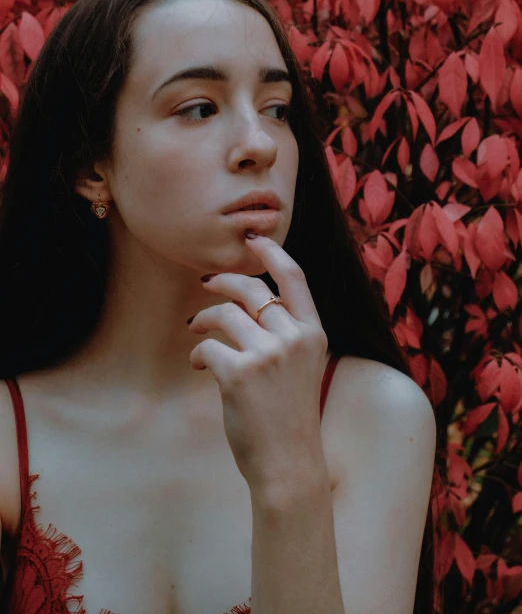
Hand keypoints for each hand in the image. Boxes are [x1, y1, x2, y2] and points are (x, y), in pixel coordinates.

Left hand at [188, 234, 329, 495]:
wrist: (289, 464)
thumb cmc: (291, 416)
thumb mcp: (303, 366)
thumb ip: (287, 333)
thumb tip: (248, 303)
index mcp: (313, 333)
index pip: (294, 277)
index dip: (272, 253)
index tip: (254, 238)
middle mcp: (294, 337)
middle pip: (251, 289)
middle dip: (223, 280)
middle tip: (207, 282)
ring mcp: (268, 354)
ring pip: (224, 313)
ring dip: (204, 317)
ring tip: (197, 329)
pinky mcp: (240, 373)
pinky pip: (208, 346)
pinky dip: (199, 352)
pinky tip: (201, 365)